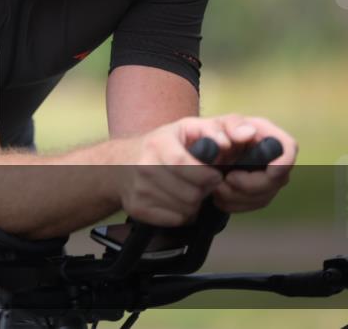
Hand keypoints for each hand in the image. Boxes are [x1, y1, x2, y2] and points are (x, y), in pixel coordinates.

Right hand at [116, 117, 231, 226]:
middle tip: (200, 183)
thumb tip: (229, 142)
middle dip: (203, 191)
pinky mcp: (137, 208)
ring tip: (187, 190)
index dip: (206, 175)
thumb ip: (212, 129)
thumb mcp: (185, 127)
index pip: (184, 164)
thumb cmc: (161, 145)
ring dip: (194, 204)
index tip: (215, 176)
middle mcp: (144, 166)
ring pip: (186, 209)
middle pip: (190, 193)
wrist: (118, 164)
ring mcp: (139, 189)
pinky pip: (175, 220)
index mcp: (157, 143)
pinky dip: (181, 214)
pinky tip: (175, 200)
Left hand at [211, 114, 296, 213]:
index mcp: (265, 133)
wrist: (197, 154)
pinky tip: (218, 196)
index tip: (270, 173)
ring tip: (216, 187)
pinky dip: (234, 204)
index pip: (287, 146)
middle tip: (226, 180)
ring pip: (265, 196)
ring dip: (238, 196)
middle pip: (278, 179)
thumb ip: (231, 126)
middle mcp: (271, 156)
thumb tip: (249, 133)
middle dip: (251, 185)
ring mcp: (267, 176)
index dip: (283, 162)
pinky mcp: (257, 192)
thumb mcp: (215, 124)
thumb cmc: (208, 134)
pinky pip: (253, 205)